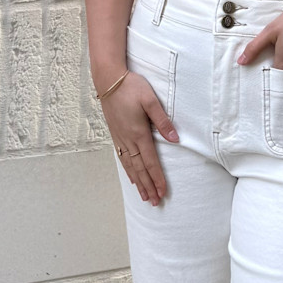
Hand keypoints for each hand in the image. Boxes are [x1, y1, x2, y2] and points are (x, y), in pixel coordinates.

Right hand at [104, 74, 178, 204]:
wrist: (108, 79)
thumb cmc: (131, 87)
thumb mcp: (150, 100)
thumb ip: (163, 120)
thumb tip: (175, 139)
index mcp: (139, 133)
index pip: (150, 161)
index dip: (157, 178)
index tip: (163, 192)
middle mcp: (128, 139)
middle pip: (140, 169)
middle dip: (149, 186)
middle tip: (155, 202)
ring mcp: (120, 137)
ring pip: (130, 166)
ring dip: (138, 182)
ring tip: (144, 196)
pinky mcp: (115, 134)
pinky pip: (122, 157)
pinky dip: (128, 170)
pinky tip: (131, 177)